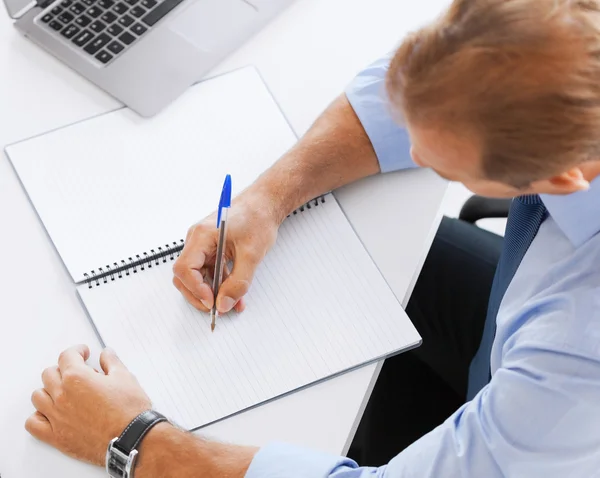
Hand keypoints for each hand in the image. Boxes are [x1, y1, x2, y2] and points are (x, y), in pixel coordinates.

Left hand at [26, 345, 151, 465]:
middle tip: (76, 371)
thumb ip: (112, 362)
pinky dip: (39, 415)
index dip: (76, 351)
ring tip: (63, 391)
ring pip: (38, 396)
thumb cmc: (129, 411)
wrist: (131, 439)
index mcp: (77, 378)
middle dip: (63, 368)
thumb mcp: (125, 378)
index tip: (82, 352)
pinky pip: (33, 423)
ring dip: (49, 390)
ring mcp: (57, 417)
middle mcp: (62, 395)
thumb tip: (106, 354)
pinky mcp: (56, 436)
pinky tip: (51, 412)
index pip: (67, 356)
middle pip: (49, 374)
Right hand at [173, 190, 280, 313]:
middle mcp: (197, 240)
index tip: (212, 302)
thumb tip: (223, 305)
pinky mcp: (211, 250)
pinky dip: (219, 286)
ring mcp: (203, 245)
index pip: (185, 268)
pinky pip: (209, 272)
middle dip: (199, 295)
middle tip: (217, 309)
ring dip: (211, 293)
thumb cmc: (258, 219)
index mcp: (202, 235)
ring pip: (197, 276)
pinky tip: (234, 296)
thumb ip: (238, 282)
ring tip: (230, 305)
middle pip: (185, 275)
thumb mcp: (252, 255)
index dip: (196, 289)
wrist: (265, 204)